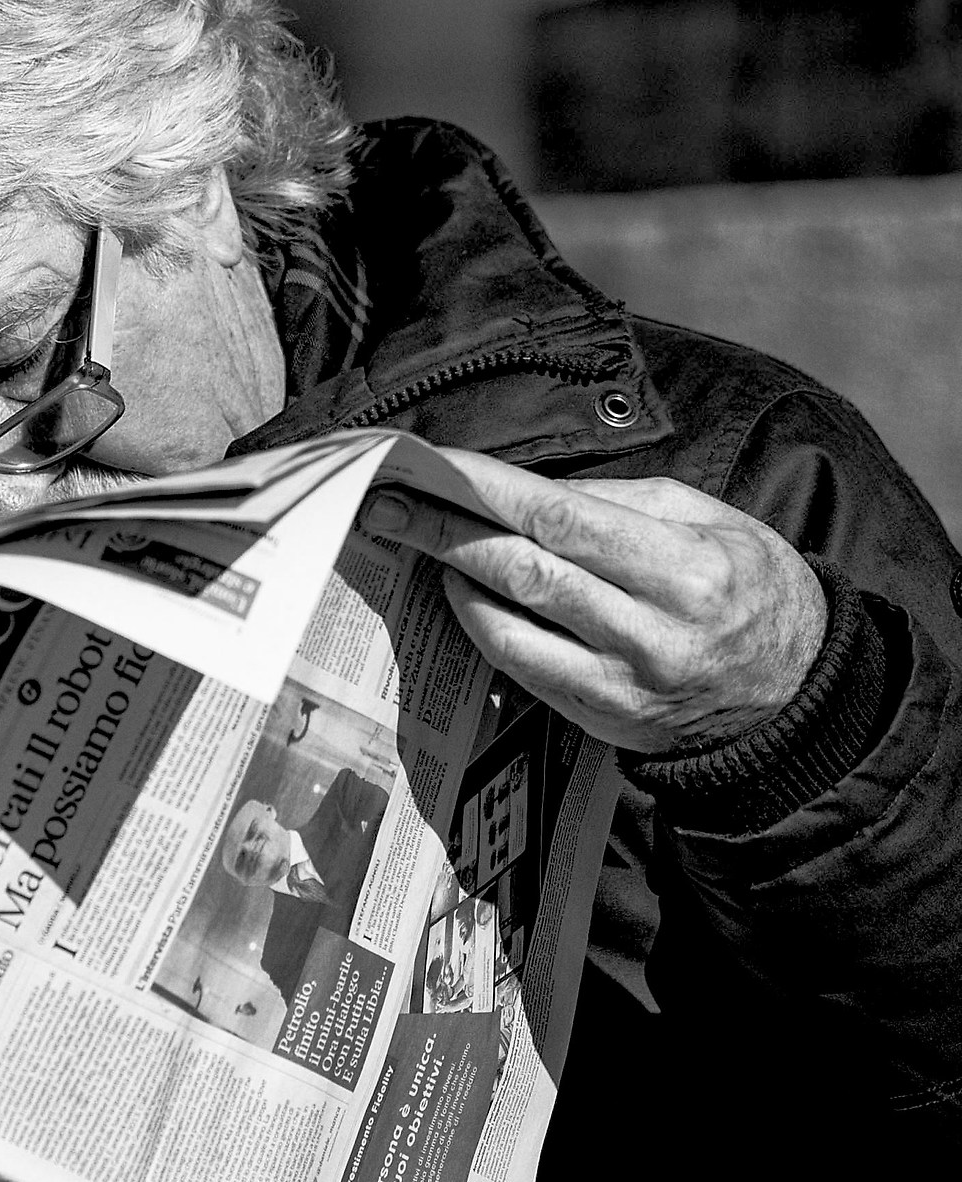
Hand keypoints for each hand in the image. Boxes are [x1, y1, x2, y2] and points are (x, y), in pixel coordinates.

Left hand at [357, 451, 826, 753]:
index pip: (562, 518)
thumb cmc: (754, 589)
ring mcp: (621, 684)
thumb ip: (621, 501)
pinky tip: (458, 587)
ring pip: (509, 622)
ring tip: (408, 533)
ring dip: (449, 574)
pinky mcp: (600, 718)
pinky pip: (518, 665)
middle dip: (443, 528)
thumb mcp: (713, 522)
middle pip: (522, 569)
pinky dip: (479, 621)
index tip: (429, 463)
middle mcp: (651, 632)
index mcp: (686, 569)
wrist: (796, 700)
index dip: (486, 488)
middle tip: (384, 498)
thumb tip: (527, 489)